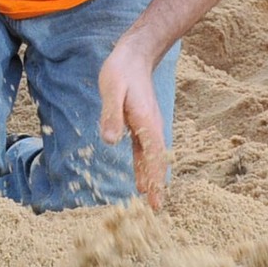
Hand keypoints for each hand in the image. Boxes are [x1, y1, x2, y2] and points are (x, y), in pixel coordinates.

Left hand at [97, 40, 168, 211]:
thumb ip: (111, 115)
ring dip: (152, 179)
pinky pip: (146, 151)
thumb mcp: (112, 90)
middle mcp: (152, 128)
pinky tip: (142, 179)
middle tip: (155, 210)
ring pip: (152, 159)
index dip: (155, 181)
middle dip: (157, 186)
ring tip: (150, 201)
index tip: (156, 203)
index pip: (154, 158)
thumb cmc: (121, 72)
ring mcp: (149, 127)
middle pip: (156, 163)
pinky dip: (146, 167)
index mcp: (147, 124)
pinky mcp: (142, 125)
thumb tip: (110, 141)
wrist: (134, 56)